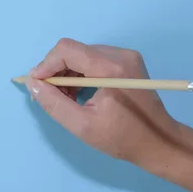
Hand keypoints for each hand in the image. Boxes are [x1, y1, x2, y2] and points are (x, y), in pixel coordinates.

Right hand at [26, 38, 179, 167]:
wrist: (160, 142)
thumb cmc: (122, 138)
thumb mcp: (82, 126)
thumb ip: (54, 103)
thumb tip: (32, 84)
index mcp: (110, 68)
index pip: (67, 50)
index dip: (46, 64)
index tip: (36, 85)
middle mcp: (119, 55)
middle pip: (74, 50)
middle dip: (56, 71)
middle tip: (48, 95)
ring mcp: (126, 56)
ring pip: (82, 54)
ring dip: (67, 73)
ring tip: (65, 98)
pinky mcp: (128, 61)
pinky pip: (94, 59)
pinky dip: (81, 73)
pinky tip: (79, 93)